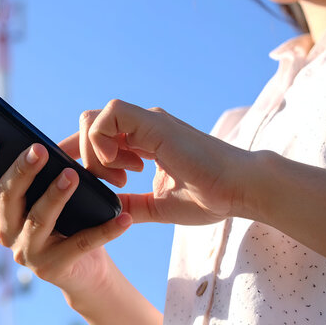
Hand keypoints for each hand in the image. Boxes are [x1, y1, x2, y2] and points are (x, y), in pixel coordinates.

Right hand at [0, 140, 131, 295]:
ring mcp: (27, 251)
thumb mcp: (54, 192)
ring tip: (72, 176)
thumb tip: (49, 145)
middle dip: (22, 171)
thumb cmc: (70, 220)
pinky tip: (123, 219)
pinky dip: (105, 230)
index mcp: (1, 206)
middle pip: (5, 196)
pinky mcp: (53, 268)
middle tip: (40, 150)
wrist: (87, 269)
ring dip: (55, 195)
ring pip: (38, 218)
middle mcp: (6, 229)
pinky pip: (81, 243)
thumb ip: (48, 170)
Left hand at [63, 99, 259, 224]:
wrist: (240, 190)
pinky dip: (103, 139)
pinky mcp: (154, 123)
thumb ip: (130, 204)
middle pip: (90, 125)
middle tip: (112, 184)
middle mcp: (143, 127)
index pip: (99, 136)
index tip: (96, 183)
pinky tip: (122, 166)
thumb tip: (105, 210)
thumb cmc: (209, 197)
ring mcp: (148, 122)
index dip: (85, 156)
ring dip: (95, 152)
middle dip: (86, 156)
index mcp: (144, 142)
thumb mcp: (157, 205)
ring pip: (94, 118)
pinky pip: (111, 114)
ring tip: (121, 179)